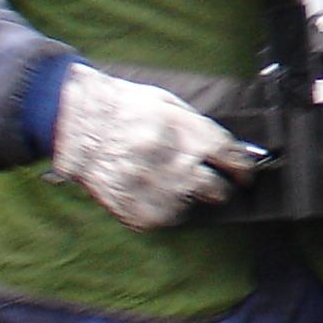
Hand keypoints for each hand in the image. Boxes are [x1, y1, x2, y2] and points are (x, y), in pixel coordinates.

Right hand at [48, 63, 255, 229]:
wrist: (77, 122)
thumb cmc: (124, 109)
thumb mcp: (169, 104)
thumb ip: (200, 129)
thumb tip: (231, 152)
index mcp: (187, 133)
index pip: (231, 158)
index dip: (243, 169)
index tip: (245, 177)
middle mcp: (176, 164)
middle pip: (216, 189)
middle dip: (219, 188)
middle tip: (213, 185)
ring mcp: (155, 190)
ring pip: (189, 206)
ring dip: (184, 197)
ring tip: (163, 180)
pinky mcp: (136, 211)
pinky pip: (162, 219)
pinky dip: (160, 208)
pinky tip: (147, 190)